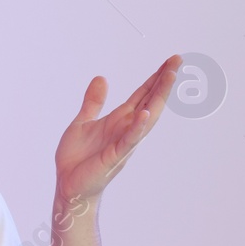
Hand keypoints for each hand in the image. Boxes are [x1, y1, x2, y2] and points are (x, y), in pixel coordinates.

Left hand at [55, 54, 181, 201]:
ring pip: (146, 118)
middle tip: (177, 61)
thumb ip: (94, 102)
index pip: (142, 94)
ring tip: (169, 77)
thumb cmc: (77, 158)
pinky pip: (129, 140)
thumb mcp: (82, 122)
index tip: (171, 61)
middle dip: (163, 81)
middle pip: (150, 101)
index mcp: (119, 120)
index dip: (155, 78)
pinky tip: (145, 113)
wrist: (68, 185)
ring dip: (158, 98)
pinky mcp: (114, 156)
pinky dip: (137, 127)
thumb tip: (101, 77)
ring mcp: (123, 142)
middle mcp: (126, 129)